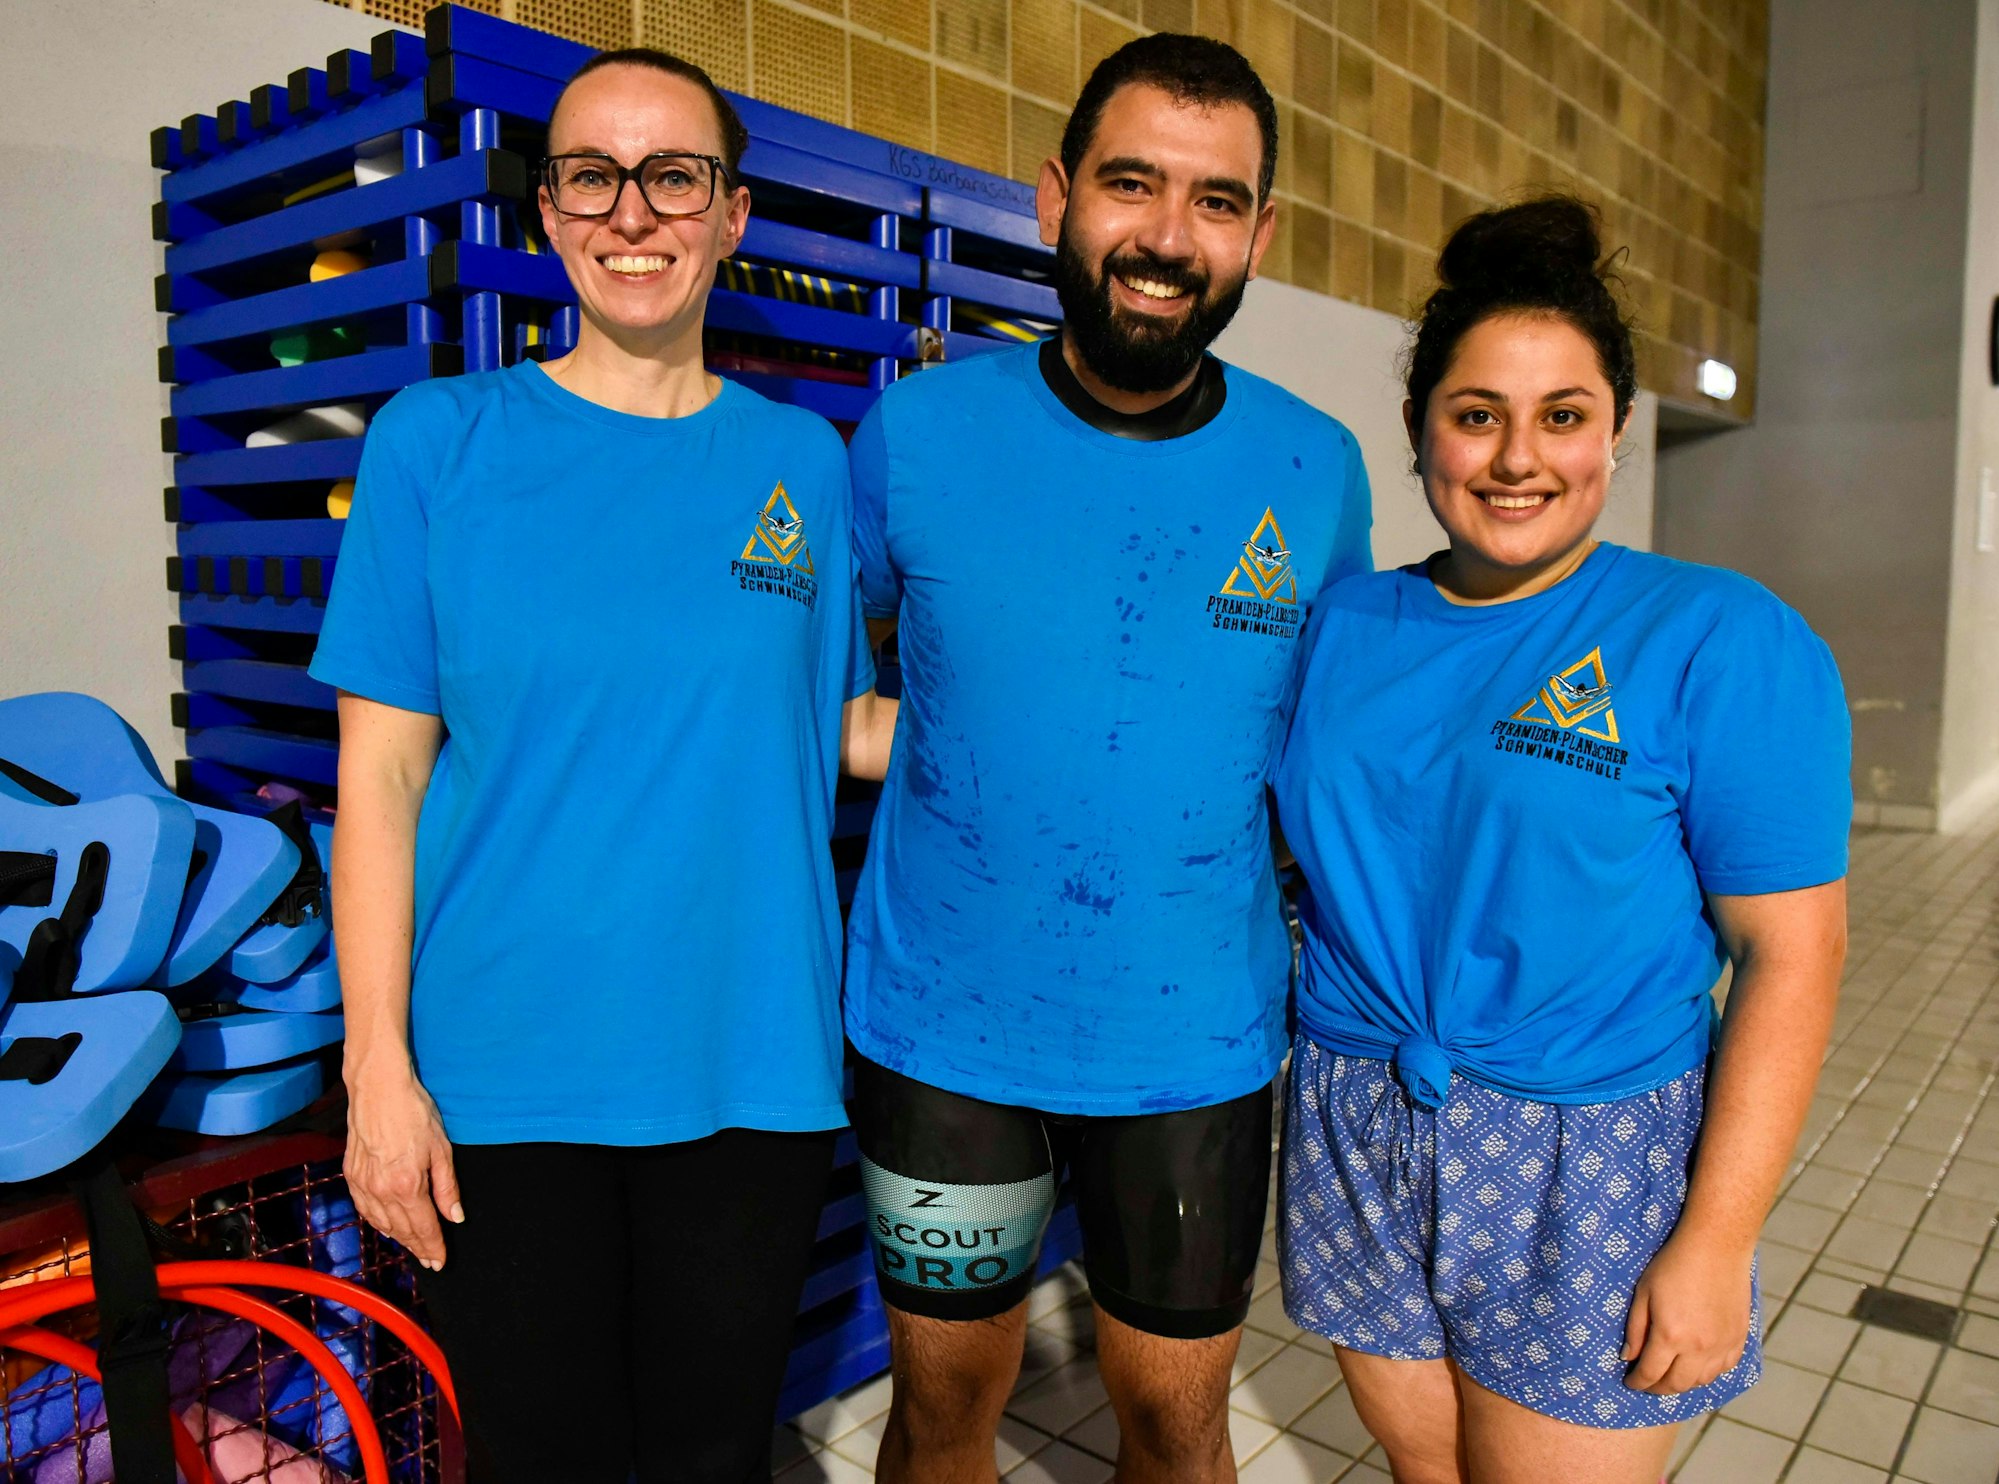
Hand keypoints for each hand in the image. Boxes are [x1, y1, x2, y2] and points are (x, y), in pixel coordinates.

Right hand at [344, 1062, 461, 1270]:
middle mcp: (381, 1191)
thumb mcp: (441, 1148)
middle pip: (402, 1230)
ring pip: (382, 1224)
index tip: (441, 1261)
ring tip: (413, 1247)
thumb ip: (447, 1187)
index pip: (424, 1228)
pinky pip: (365, 1210)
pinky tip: (386, 1227)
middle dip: (418, 1247)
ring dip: (399, 1238)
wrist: (378, 1089)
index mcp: (407, 1186)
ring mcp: (363, 1185)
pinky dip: (377, 1223)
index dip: (433, 1247)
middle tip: (430, 1259)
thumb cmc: (414, 1112)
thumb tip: (455, 1217)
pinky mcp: (351, 1176)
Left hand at [1622, 1230, 1753, 1394]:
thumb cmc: (1674, 1264)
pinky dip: (1708, 1374)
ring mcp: (1722, 1345)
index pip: (1650, 1373)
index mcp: (1670, 1335)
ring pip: (1702, 1381)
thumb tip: (1629, 1358)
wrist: (1716, 1247)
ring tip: (1670, 1376)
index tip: (1630, 1382)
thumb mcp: (1643, 1292)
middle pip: (1677, 1384)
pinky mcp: (1739, 1338)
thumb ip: (1635, 1329)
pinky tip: (1697, 1367)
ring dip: (1683, 1383)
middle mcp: (1698, 1347)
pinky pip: (1724, 1369)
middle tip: (1648, 1384)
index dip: (1638, 1382)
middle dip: (1658, 1388)